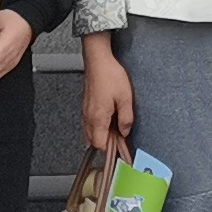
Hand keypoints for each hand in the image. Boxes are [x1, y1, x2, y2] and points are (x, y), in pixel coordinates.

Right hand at [80, 33, 134, 152]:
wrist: (98, 60)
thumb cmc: (110, 75)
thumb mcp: (125, 98)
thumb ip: (126, 118)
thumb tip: (125, 132)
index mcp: (98, 119)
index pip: (100, 145)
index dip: (111, 151)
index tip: (121, 152)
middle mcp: (88, 117)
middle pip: (92, 142)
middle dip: (105, 146)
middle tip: (118, 144)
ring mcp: (85, 111)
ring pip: (89, 133)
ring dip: (100, 137)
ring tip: (114, 134)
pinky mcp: (86, 105)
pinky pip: (88, 124)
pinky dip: (96, 128)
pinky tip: (106, 123)